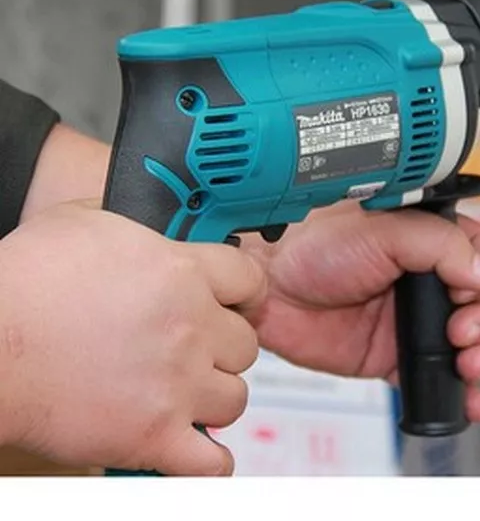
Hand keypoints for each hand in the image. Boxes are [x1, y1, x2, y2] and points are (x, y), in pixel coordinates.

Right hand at [0, 200, 263, 474]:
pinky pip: (210, 462)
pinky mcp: (152, 436)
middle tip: (201, 347)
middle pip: (246, 344)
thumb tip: (150, 222)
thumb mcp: (84, 223)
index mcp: (181, 273)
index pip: (251, 280)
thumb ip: (135, 224)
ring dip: (215, 395)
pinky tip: (194, 444)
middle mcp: (190, 328)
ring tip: (187, 390)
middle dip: (225, 346)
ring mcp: (176, 385)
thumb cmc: (25, 281)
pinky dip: (208, 458)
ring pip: (235, 398)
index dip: (247, 292)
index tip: (239, 301)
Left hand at [245, 202, 479, 422]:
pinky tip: (470, 399)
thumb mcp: (380, 231)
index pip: (477, 253)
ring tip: (467, 364)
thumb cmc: (311, 248)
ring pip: (464, 342)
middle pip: (478, 302)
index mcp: (421, 241)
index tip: (470, 290)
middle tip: (462, 331)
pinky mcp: (391, 355)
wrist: (272, 291)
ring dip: (479, 357)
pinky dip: (458, 392)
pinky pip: (433, 375)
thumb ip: (437, 244)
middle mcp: (419, 280)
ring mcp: (407, 320)